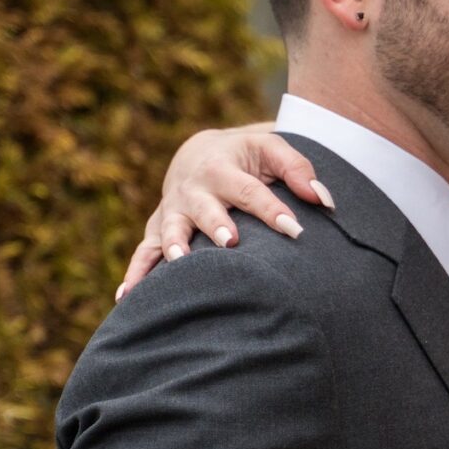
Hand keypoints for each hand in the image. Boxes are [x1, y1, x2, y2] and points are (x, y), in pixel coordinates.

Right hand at [116, 123, 334, 299]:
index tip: (296, 230)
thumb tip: (322, 199)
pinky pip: (143, 253)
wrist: (199, 154)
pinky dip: (135, 274)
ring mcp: (172, 211)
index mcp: (222, 168)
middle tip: (230, 242)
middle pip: (204, 209)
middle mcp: (192, 190)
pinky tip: (126, 298)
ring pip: (169, 231)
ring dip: (174, 248)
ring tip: (182, 266)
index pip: (251, 191)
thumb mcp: (271, 150)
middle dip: (215, 224)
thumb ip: (298, 170)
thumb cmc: (246, 157)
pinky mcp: (158, 230)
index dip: (273, 210)